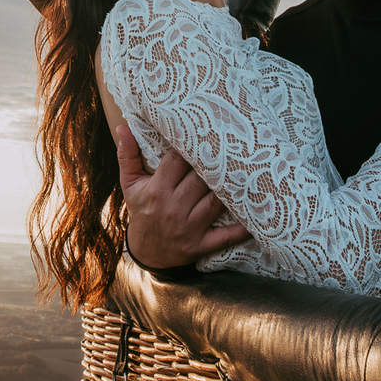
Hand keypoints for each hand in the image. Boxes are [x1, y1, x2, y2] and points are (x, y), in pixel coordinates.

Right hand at [116, 124, 248, 270]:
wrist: (144, 253)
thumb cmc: (141, 211)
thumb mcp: (130, 184)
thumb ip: (127, 156)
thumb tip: (123, 127)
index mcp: (157, 190)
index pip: (177, 161)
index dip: (191, 145)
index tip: (204, 131)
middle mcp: (174, 208)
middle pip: (200, 178)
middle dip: (215, 163)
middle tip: (231, 145)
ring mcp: (189, 227)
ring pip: (216, 201)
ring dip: (232, 188)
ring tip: (246, 169)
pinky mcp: (201, 244)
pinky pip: (225, 236)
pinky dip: (241, 230)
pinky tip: (257, 217)